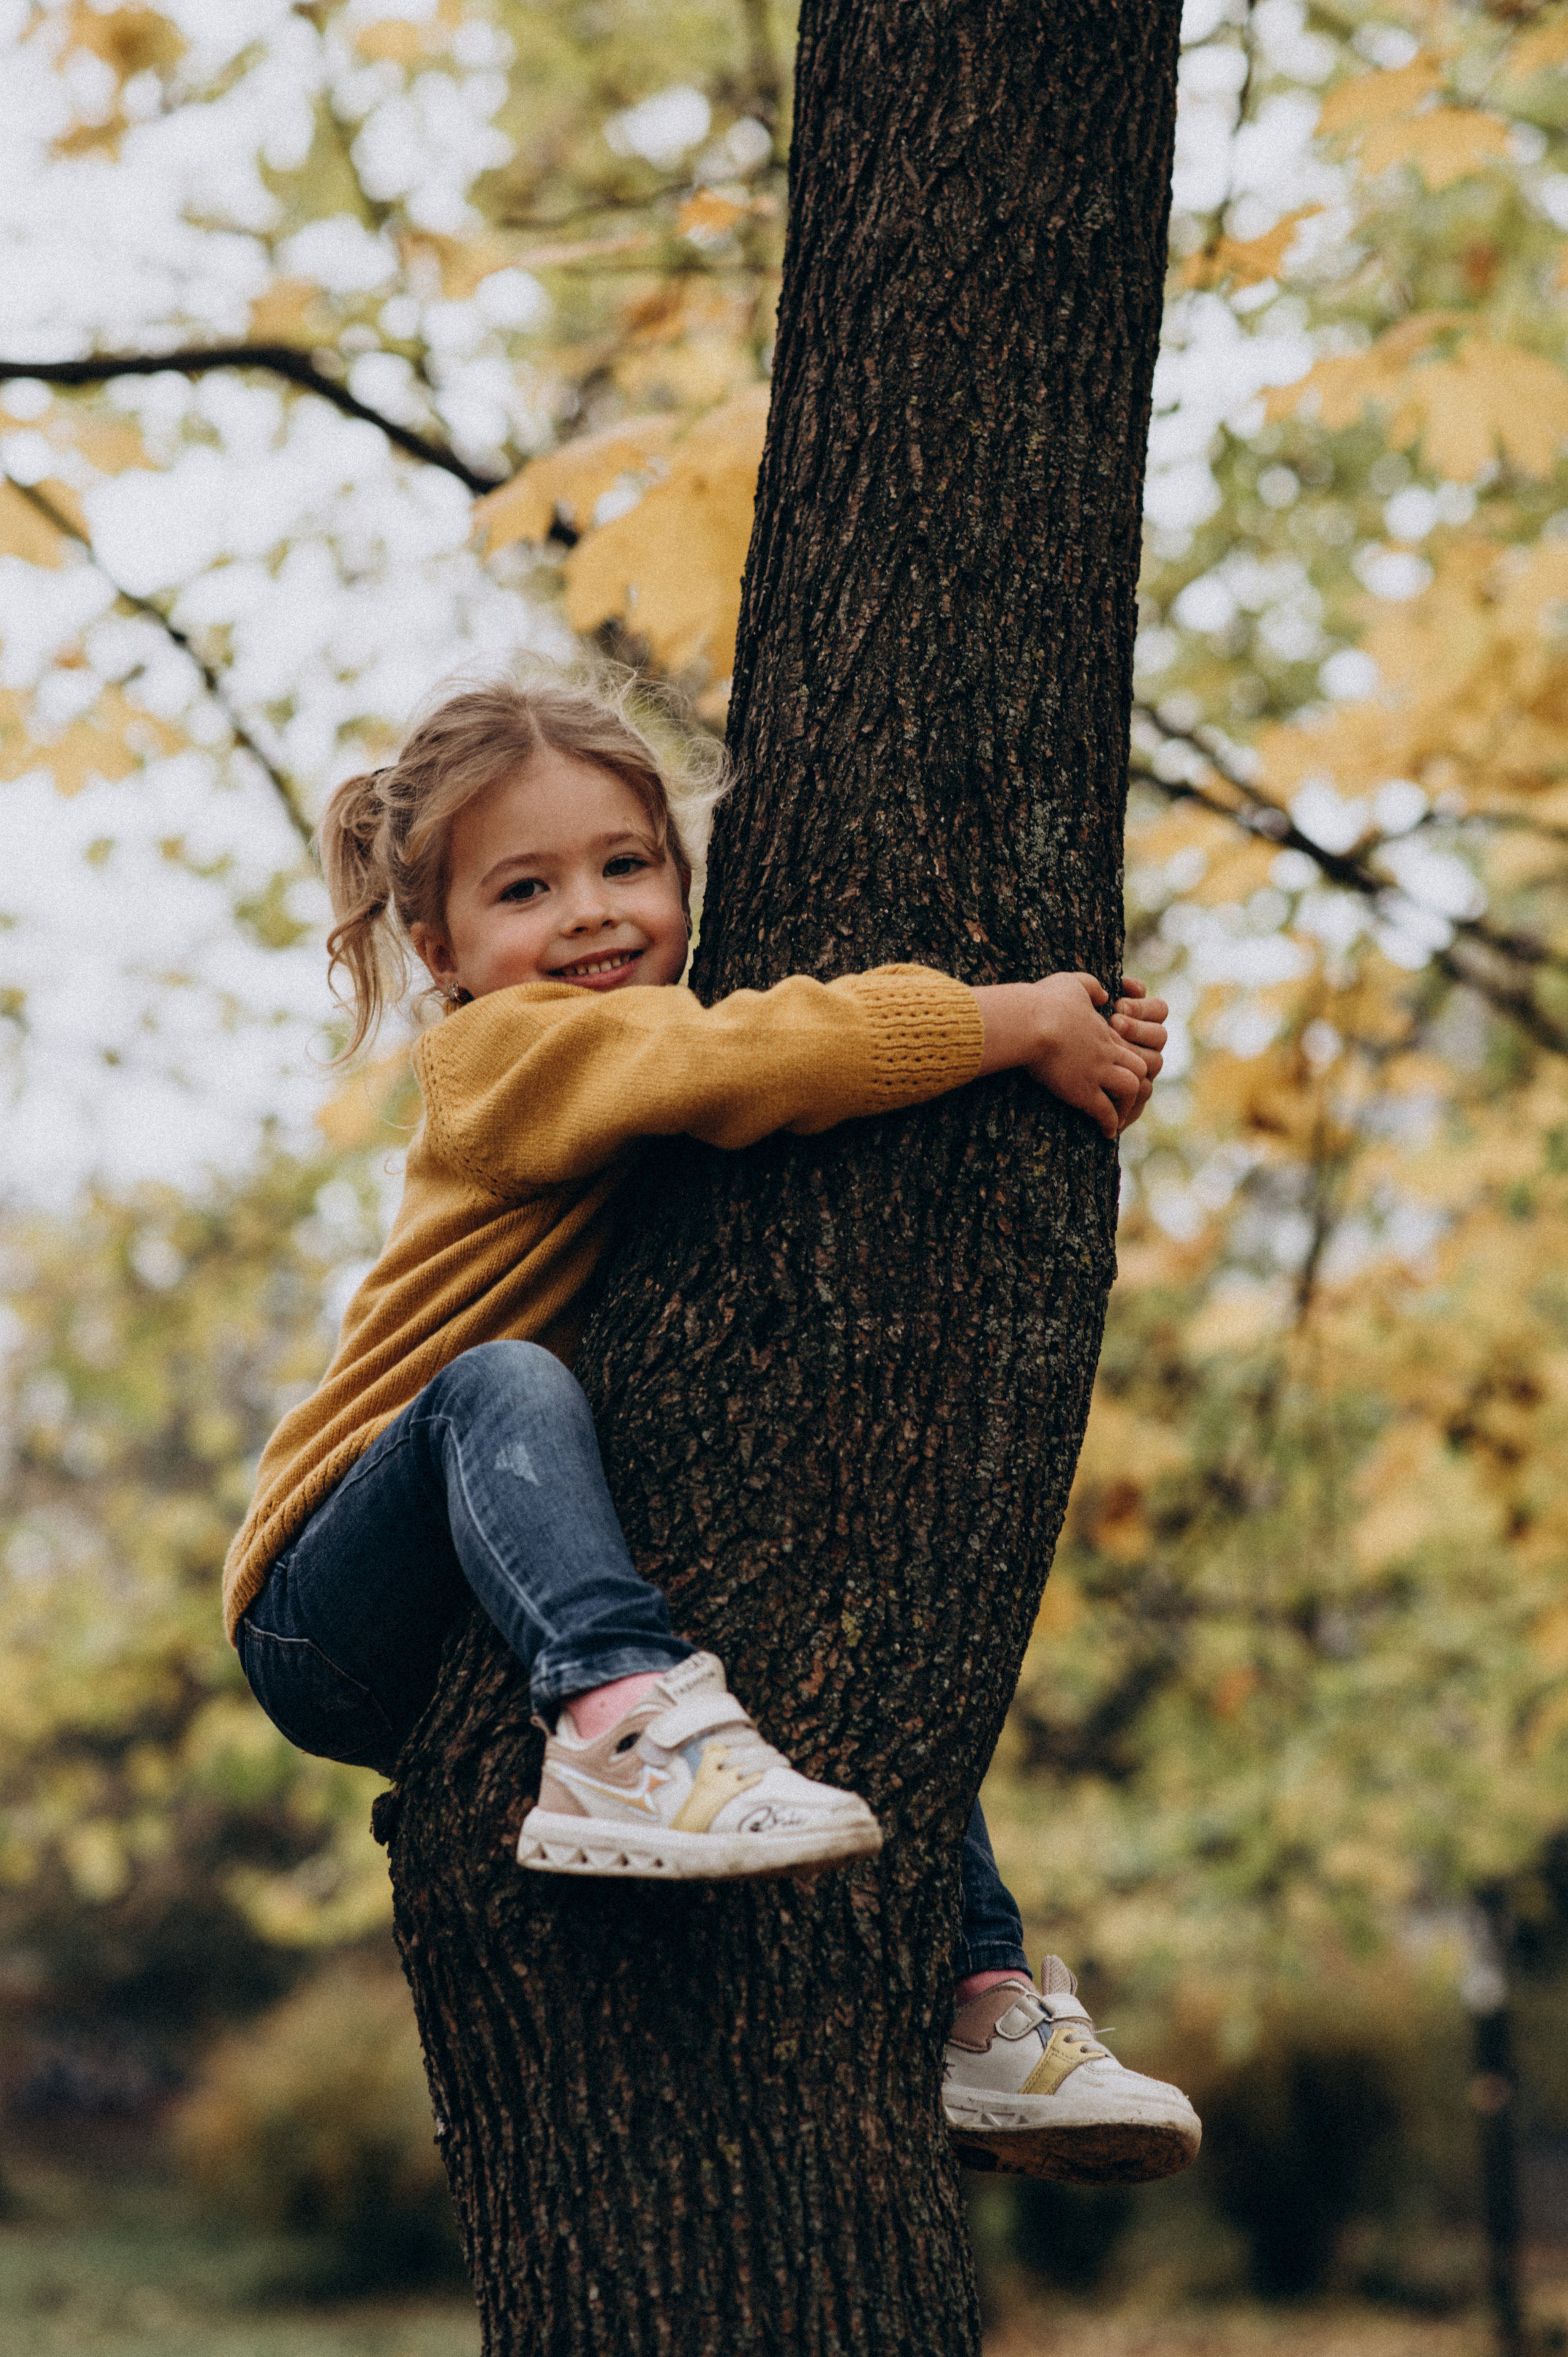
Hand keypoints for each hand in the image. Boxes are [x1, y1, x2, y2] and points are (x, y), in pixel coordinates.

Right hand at [974, 973, 1156, 1140]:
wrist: (1031, 1023)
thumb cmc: (1044, 1002)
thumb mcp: (1071, 983)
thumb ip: (1091, 986)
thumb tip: (1104, 993)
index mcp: (1103, 1031)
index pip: (1131, 1046)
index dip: (1129, 1060)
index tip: (1120, 1073)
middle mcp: (1106, 1052)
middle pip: (1141, 1066)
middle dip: (1137, 1082)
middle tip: (1125, 1097)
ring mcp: (1097, 1072)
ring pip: (1132, 1088)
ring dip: (1127, 1105)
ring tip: (1118, 1117)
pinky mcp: (1083, 1090)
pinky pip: (1106, 1112)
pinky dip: (1110, 1124)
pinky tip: (1105, 1133)